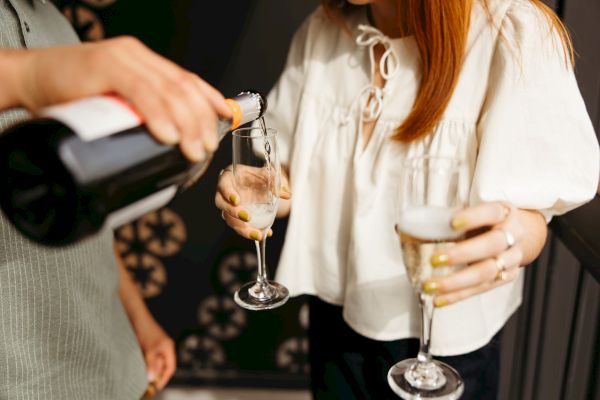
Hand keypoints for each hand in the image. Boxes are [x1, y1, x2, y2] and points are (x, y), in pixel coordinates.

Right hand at [4, 37, 231, 161]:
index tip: (225, 120)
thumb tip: (166, 138)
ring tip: (192, 148)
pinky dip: (158, 115)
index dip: (209, 99)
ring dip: (186, 124)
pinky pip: (140, 91)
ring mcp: (121, 58)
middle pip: (182, 87)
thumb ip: (137, 109)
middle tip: (204, 147)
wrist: (29, 78)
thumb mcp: (113, 100)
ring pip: (168, 91)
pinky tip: (168, 134)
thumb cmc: (69, 94)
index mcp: (142, 61)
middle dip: (200, 120)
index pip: (186, 79)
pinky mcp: (103, 65)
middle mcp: (136, 55)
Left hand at [135, 315, 175, 390]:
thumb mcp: (150, 349)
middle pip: (162, 366)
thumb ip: (152, 363)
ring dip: (147, 369)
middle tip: (147, 383)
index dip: (164, 378)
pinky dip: (142, 363)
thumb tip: (152, 378)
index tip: (157, 386)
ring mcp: (155, 346)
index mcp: (168, 348)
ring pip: (153, 363)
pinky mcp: (147, 345)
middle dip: (155, 374)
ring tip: (140, 374)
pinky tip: (136, 365)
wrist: (135, 316)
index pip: (170, 367)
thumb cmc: (145, 329)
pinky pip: (147, 358)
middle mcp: (163, 348)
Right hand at [215, 165, 291, 239]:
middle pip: (222, 205)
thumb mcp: (264, 174)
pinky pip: (240, 227)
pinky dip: (252, 232)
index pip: (224, 186)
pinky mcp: (235, 218)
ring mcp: (229, 208)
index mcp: (229, 179)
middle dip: (233, 213)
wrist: (253, 184)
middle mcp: (225, 194)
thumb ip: (274, 181)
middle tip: (248, 217)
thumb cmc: (254, 176)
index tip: (237, 201)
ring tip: (258, 235)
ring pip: (230, 220)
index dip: (228, 193)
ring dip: (243, 229)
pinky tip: (265, 233)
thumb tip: (287, 194)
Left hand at [422, 202, 546, 306]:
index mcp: (503, 212)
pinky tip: (438, 300)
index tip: (452, 222)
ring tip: (429, 286)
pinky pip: (482, 288)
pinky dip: (458, 295)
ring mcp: (512, 258)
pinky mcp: (507, 277)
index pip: (491, 212)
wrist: (520, 234)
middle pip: (491, 245)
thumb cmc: (487, 220)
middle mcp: (512, 235)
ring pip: (486, 271)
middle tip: (434, 260)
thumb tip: (409, 226)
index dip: (473, 217)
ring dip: (456, 281)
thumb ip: (450, 218)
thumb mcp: (475, 212)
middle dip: (462, 254)